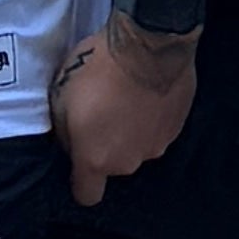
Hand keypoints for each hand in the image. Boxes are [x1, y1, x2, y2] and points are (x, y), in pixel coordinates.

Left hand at [52, 20, 199, 208]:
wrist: (149, 44)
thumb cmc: (98, 70)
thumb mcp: (61, 96)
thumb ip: (65, 130)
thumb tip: (72, 141)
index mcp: (97, 159)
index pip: (87, 194)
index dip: (81, 181)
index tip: (79, 160)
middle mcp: (129, 161)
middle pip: (113, 165)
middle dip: (105, 145)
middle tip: (99, 112)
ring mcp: (157, 145)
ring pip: (137, 146)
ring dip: (129, 130)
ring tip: (124, 97)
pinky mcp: (177, 127)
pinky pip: (157, 129)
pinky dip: (150, 117)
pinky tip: (145, 91)